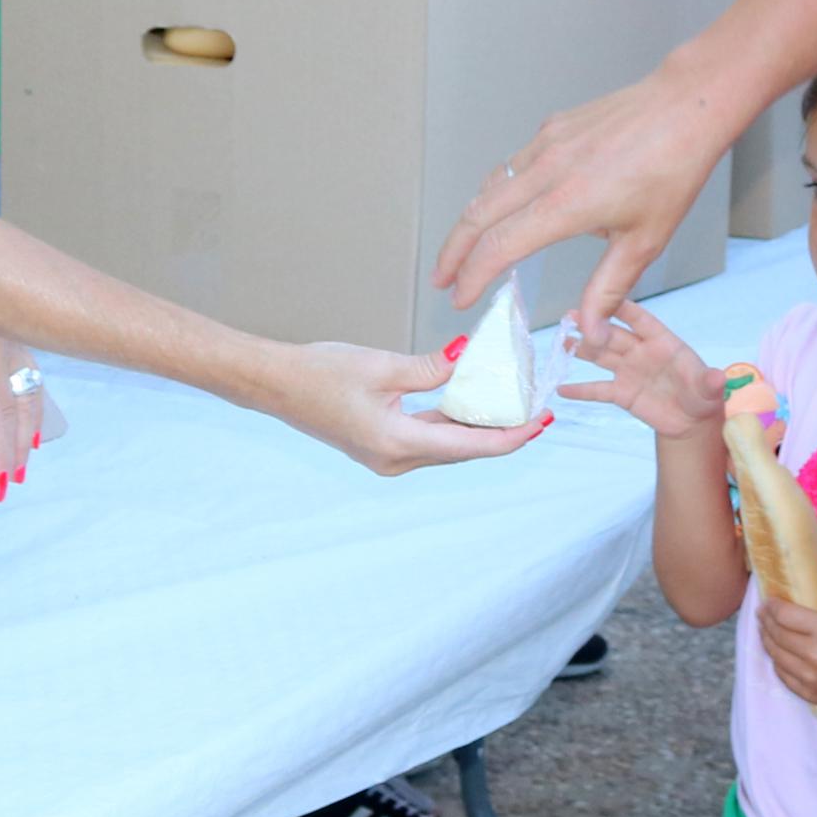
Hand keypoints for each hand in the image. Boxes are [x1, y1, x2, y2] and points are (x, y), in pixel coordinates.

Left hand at [0, 295, 38, 497]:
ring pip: (25, 399)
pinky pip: (32, 379)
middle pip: (8, 413)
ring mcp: (10, 344)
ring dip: (25, 437)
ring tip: (21, 467)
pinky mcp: (17, 338)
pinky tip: (34, 429)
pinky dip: (35, 407)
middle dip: (9, 454)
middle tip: (6, 486)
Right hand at [264, 339, 551, 473]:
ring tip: (515, 404)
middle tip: (537, 407)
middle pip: (464, 449)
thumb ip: (430, 367)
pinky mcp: (381, 446)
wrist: (274, 384)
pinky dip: (453, 422)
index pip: (471, 445)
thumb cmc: (319, 372)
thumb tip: (469, 357)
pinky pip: (429, 438)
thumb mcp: (381, 366)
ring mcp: (387, 456)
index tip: (541, 420)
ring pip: (448, 445)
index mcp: (397, 443)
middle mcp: (395, 460)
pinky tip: (474, 403)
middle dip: (503, 430)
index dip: (512, 435)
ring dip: (479, 426)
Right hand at [437, 72, 734, 325]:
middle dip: (453, 253)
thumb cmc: (673, 171)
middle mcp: (547, 172)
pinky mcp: (552, 128)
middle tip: (441, 280)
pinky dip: (496, 190)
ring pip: (489, 187)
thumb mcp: (645, 240)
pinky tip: (502, 205)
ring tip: (463, 249)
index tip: (460, 299)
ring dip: (470, 221)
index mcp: (567, 205)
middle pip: (477, 215)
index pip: (500, 246)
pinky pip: (512, 164)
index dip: (473, 276)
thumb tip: (587, 334)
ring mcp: (546, 144)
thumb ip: (607, 289)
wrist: (686, 106)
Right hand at [560, 298, 727, 437]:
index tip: (607, 297)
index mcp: (663, 342)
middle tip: (572, 316)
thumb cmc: (703, 395)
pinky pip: (598, 390)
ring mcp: (628, 371)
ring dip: (582, 349)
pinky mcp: (621, 393)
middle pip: (614, 335)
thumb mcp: (709, 390)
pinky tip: (561, 389)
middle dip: (594, 326)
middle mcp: (641, 352)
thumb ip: (710, 382)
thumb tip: (719, 377)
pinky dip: (580, 391)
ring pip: (601, 356)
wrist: (691, 421)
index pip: (642, 321)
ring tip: (562, 341)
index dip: (625, 309)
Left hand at [755, 580, 816, 719]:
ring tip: (766, 630)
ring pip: (776, 656)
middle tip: (762, 613)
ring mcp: (812, 678)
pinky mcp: (811, 694)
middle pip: (776, 635)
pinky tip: (778, 652)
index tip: (767, 601)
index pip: (785, 615)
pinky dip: (777, 662)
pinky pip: (783, 675)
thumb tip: (811, 576)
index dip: (771, 606)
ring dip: (767, 641)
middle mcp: (816, 656)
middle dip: (765, 621)